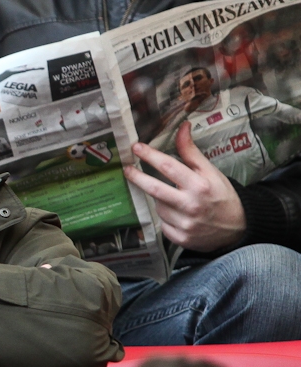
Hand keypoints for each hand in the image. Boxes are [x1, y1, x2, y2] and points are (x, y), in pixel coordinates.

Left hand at [123, 122, 245, 251]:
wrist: (238, 228)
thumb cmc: (222, 195)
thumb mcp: (210, 171)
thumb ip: (191, 151)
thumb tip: (182, 126)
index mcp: (199, 185)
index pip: (168, 166)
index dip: (150, 155)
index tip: (136, 147)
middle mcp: (191, 205)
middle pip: (155, 188)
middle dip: (137, 177)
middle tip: (127, 169)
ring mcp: (185, 225)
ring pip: (158, 206)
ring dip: (159, 199)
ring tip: (172, 196)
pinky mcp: (182, 239)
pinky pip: (163, 224)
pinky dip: (165, 217)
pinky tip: (176, 213)